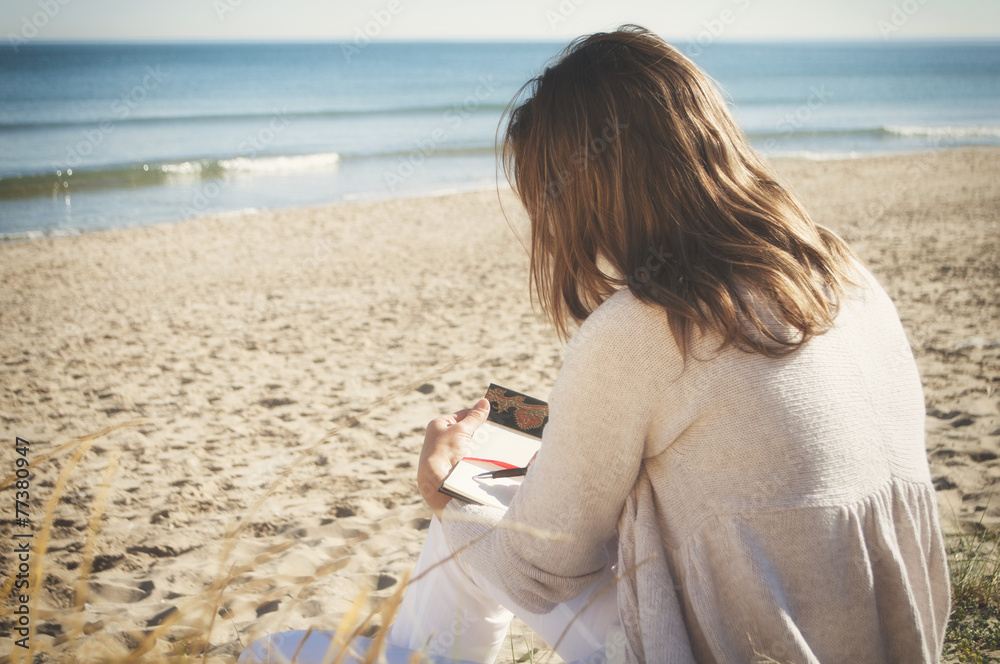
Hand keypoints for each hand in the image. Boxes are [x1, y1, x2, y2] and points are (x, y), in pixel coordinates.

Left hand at [417, 398, 490, 513]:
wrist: (437, 480)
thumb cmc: (444, 451)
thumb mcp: (461, 429)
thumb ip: (474, 417)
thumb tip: (484, 402)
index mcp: (438, 425)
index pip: (461, 415)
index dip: (475, 415)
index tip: (490, 416)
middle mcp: (440, 438)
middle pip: (466, 430)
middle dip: (478, 431)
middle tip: (493, 431)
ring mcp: (446, 452)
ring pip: (469, 444)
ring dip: (479, 445)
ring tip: (492, 444)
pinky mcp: (452, 465)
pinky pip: (469, 456)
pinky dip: (477, 456)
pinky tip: (485, 457)